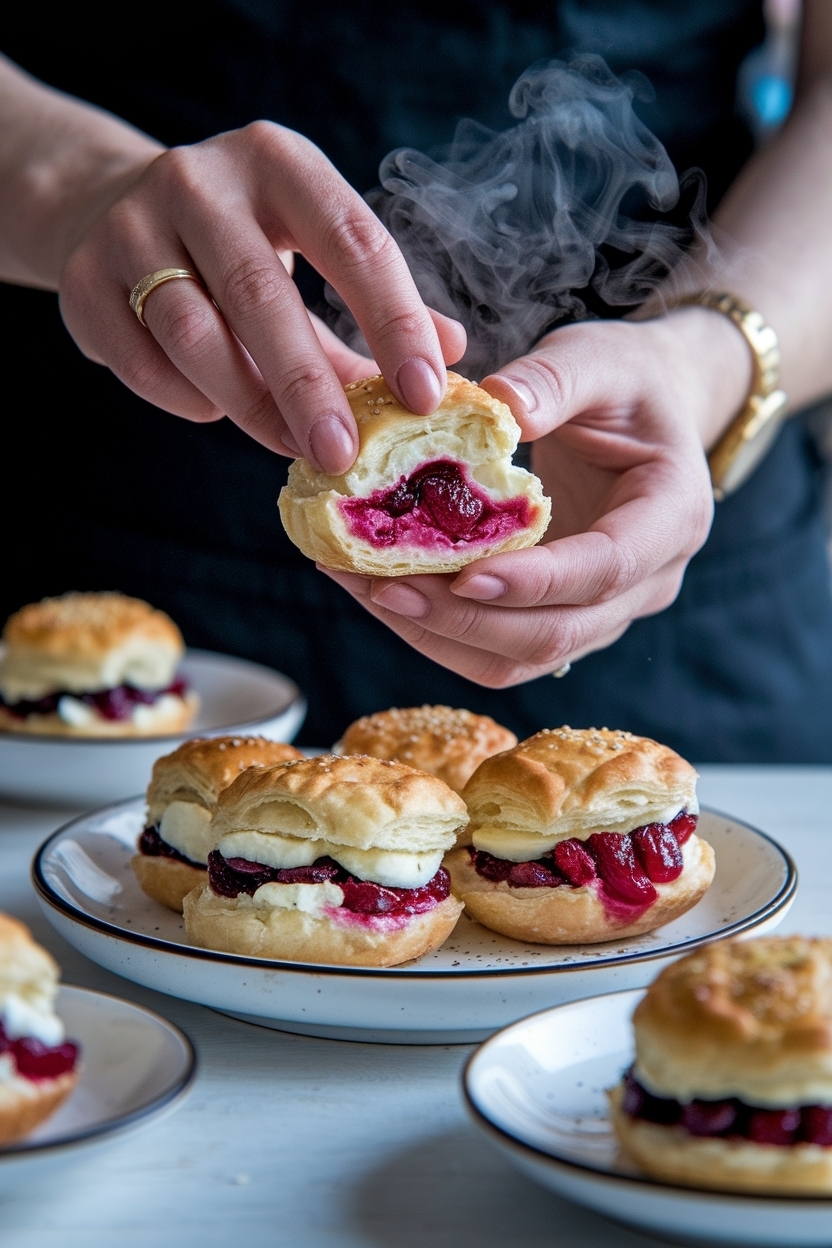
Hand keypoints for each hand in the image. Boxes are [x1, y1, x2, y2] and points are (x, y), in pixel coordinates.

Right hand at [59, 122, 464, 470]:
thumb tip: (454, 354)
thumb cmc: (241, 247)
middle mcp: (199, 181)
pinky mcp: (81, 279)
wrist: (111, 211)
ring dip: (248, 404)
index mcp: (278, 162)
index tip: (426, 394)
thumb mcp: (312, 251)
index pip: (353, 240)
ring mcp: (130, 226)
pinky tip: (217, 409)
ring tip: (292, 445)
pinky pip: (141, 363)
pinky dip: (187, 400)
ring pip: (193, 335)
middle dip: (310, 386)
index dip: (393, 321)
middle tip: (345, 455)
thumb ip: (376, 307)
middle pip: (262, 294)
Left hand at [320, 308, 750, 685]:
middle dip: (464, 619)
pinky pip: (497, 650)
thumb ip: (555, 379)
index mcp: (672, 516)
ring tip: (368, 589)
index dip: (536, 581)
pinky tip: (384, 592)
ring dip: (439, 635)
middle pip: (556, 634)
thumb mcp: (600, 357)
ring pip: (519, 658)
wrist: (648, 413)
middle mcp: (646, 583)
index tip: (465, 575)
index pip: (606, 568)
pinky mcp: (560, 618)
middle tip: (384, 585)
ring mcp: (604, 613)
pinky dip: (438, 632)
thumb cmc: (627, 380)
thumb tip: (498, 406)